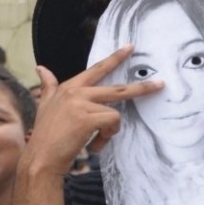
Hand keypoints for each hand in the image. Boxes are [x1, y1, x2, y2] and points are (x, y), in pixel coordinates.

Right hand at [26, 48, 162, 172]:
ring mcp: (81, 103)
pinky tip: (93, 144)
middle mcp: (75, 92)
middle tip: (162, 85)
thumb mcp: (45, 106)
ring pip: (114, 114)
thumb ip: (48, 86)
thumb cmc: (46, 135)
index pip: (96, 69)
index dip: (115, 58)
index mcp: (69, 87)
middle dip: (142, 88)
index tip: (131, 47)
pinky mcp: (87, 118)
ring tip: (93, 140)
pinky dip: (106, 137)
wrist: (41, 157)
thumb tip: (41, 68)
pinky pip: (112, 124)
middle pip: (117, 88)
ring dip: (108, 132)